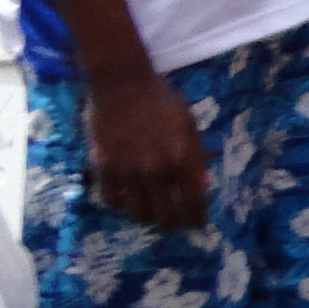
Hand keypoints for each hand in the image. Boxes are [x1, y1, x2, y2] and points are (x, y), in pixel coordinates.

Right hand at [86, 62, 209, 231]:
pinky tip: (127, 201)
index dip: (198, 217)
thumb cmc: (161, 99)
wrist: (123, 83)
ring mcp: (129, 171)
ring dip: (149, 218)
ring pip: (140, 214)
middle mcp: (156, 170)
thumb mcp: (188, 124)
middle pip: (168, 215)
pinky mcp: (105, 168)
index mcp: (182, 157)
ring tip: (153, 214)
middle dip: (176, 224)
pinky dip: (121, 205)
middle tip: (177, 224)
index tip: (198, 224)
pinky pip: (113, 201)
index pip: (194, 200)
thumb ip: (196, 155)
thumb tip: (204, 185)